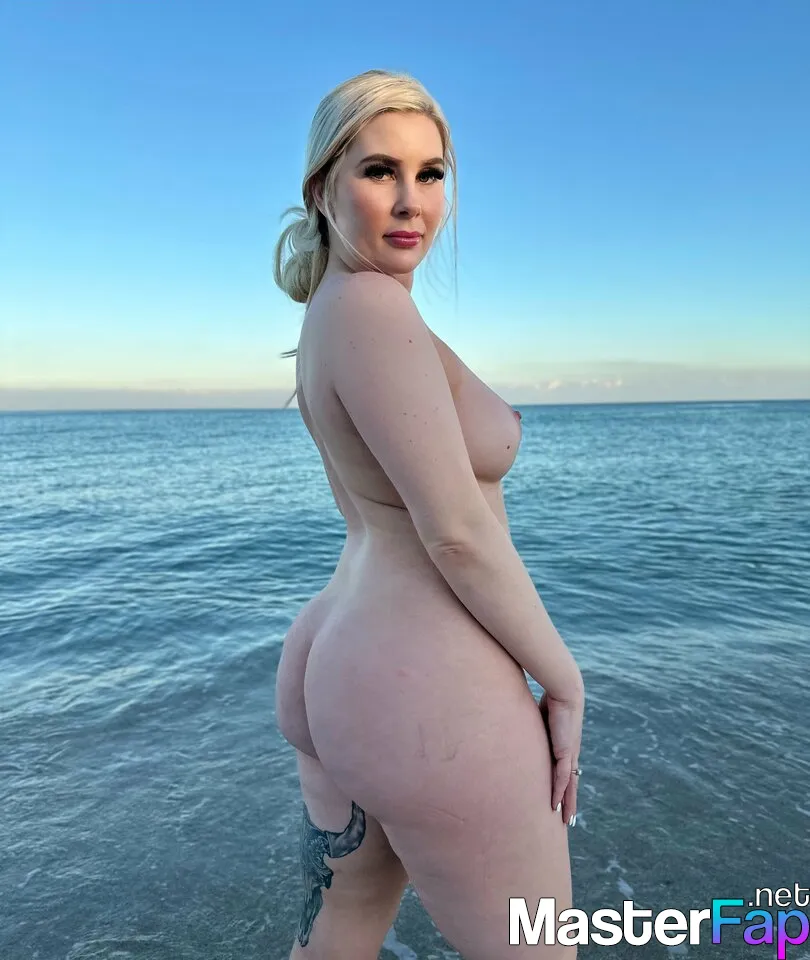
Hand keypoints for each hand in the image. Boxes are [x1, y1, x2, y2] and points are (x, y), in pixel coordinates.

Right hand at [538, 684, 583, 825]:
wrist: (564, 688)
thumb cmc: (550, 694)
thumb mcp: (537, 715)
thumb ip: (529, 722)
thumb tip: (511, 716)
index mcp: (564, 743)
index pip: (565, 769)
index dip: (563, 784)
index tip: (561, 796)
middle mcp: (570, 751)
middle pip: (571, 782)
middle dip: (570, 800)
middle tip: (568, 818)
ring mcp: (570, 753)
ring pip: (569, 784)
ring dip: (568, 802)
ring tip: (566, 820)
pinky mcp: (566, 752)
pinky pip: (562, 777)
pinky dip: (559, 792)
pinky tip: (555, 805)